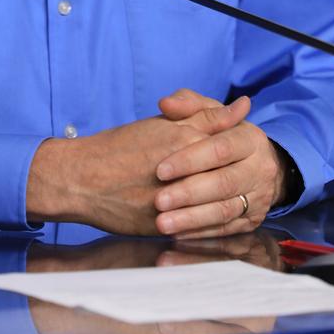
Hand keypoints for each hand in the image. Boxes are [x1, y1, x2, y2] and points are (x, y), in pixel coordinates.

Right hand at [26, 102, 247, 235]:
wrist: (83, 178)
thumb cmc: (119, 147)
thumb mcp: (163, 124)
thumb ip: (204, 114)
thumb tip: (244, 105)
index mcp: (185, 140)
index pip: (232, 144)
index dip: (243, 147)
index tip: (250, 151)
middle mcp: (186, 170)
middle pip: (230, 176)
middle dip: (241, 179)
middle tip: (248, 178)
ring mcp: (176, 201)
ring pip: (220, 205)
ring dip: (228, 203)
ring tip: (232, 199)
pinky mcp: (166, 225)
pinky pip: (201, 228)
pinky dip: (211, 224)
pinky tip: (215, 219)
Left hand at [153, 88, 286, 238]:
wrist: (256, 164)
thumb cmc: (222, 135)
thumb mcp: (209, 113)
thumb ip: (187, 105)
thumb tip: (165, 103)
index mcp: (250, 139)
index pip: (220, 149)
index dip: (189, 160)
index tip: (160, 170)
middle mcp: (259, 169)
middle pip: (223, 183)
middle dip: (188, 194)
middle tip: (158, 201)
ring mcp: (258, 198)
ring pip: (224, 211)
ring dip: (191, 220)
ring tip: (162, 223)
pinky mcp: (252, 221)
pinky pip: (225, 231)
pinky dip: (199, 234)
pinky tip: (176, 235)